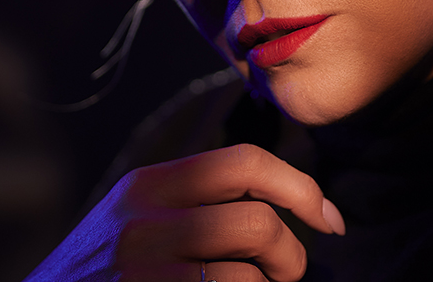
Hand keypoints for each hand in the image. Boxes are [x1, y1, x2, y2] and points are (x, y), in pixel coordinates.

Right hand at [24, 144, 344, 281]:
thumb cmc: (102, 275)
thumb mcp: (136, 221)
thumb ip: (195, 202)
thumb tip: (283, 203)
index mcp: (149, 184)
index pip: (243, 162)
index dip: (300, 187)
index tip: (329, 218)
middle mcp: (143, 220)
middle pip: (257, 221)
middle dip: (292, 255)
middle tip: (284, 275)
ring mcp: (141, 268)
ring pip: (250, 275)